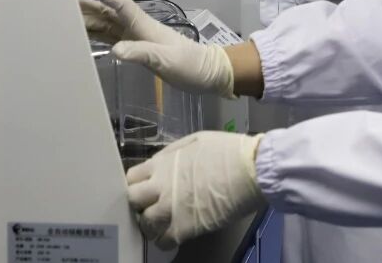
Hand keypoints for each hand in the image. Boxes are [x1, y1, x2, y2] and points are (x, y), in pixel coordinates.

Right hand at [76, 0, 235, 96]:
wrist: (205, 73)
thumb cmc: (189, 65)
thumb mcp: (166, 60)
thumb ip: (142, 53)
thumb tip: (116, 50)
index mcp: (143, 25)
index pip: (119, 4)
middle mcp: (136, 26)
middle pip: (107, 10)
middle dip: (86, 2)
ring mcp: (136, 35)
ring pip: (106, 22)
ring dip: (88, 16)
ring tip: (66, 12)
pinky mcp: (136, 46)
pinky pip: (111, 35)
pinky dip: (96, 32)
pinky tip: (83, 32)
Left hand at [127, 131, 266, 249]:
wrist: (250, 168)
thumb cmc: (228, 151)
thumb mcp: (195, 141)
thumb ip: (172, 154)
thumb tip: (162, 164)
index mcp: (162, 163)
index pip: (131, 178)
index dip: (137, 185)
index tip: (146, 190)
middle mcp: (160, 186)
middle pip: (132, 201)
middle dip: (139, 204)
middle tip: (152, 207)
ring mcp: (170, 208)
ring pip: (144, 224)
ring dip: (151, 224)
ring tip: (164, 223)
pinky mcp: (185, 228)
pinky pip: (163, 241)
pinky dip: (165, 240)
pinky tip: (175, 234)